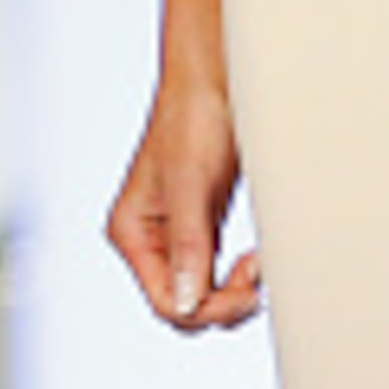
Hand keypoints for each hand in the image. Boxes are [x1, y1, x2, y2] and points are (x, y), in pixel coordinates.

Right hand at [107, 80, 261, 332]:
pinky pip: (217, 273)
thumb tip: (185, 303)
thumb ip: (187, 246)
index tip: (246, 287)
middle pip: (184, 305)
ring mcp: (175, 237)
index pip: (164, 301)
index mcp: (131, 232)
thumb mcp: (190, 184)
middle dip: (223, 301)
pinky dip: (239, 276)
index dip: (207, 307)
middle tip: (256, 274)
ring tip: (257, 264)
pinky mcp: (200, 229)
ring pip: (203, 294)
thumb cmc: (194, 118)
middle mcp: (148, 240)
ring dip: (234, 290)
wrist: (213, 81)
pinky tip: (254, 259)